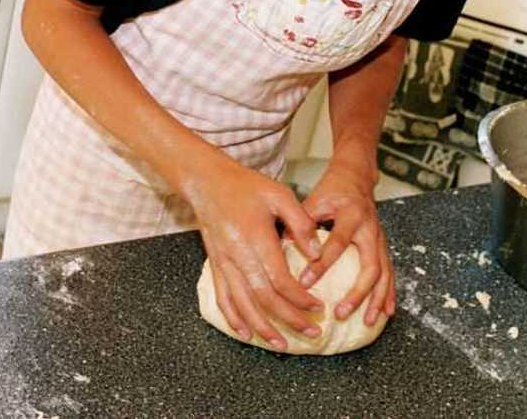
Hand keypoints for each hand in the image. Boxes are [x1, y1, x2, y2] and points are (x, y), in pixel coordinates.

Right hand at [184, 157, 323, 349]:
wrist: (207, 182)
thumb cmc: (246, 186)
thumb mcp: (280, 194)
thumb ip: (300, 223)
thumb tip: (317, 251)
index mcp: (256, 238)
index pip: (280, 280)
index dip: (300, 298)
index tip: (318, 307)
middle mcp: (237, 256)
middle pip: (263, 298)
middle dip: (288, 319)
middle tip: (312, 332)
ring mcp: (223, 263)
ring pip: (242, 305)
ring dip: (262, 327)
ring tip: (281, 344)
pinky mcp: (215, 265)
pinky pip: (223, 298)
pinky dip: (234, 318)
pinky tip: (245, 332)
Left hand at [299, 165, 394, 325]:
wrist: (356, 179)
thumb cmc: (332, 190)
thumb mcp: (314, 199)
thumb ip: (301, 222)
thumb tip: (281, 248)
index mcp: (351, 215)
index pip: (337, 244)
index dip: (321, 265)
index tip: (304, 283)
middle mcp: (370, 229)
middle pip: (369, 266)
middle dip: (357, 293)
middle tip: (340, 313)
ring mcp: (380, 239)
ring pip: (384, 274)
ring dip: (376, 299)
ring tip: (366, 321)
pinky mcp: (382, 247)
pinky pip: (389, 273)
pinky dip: (388, 294)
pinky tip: (386, 313)